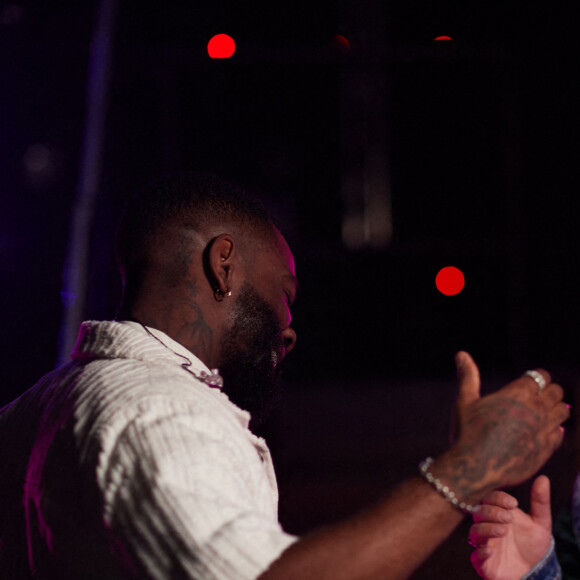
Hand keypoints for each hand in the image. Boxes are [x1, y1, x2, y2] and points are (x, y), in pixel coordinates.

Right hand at [432, 352, 568, 501]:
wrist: (474, 468)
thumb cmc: (466, 432)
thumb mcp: (464, 400)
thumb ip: (468, 376)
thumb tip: (461, 353)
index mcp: (517, 394)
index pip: (540, 376)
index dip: (538, 376)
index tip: (532, 380)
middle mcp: (534, 409)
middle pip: (556, 392)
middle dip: (549, 390)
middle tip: (540, 394)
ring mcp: (542, 430)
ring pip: (562, 411)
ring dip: (556, 408)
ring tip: (546, 410)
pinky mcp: (545, 450)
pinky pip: (559, 434)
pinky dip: (555, 429)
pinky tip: (546, 429)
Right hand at [469, 476, 552, 579]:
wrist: (533, 572)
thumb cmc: (532, 545)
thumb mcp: (540, 523)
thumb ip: (540, 502)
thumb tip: (543, 478)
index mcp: (497, 513)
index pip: (489, 499)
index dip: (498, 499)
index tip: (512, 503)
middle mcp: (487, 526)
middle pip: (478, 513)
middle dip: (491, 513)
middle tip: (508, 518)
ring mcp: (484, 544)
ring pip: (475, 532)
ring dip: (486, 529)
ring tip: (503, 530)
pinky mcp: (483, 563)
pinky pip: (475, 557)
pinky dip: (480, 552)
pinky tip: (490, 550)